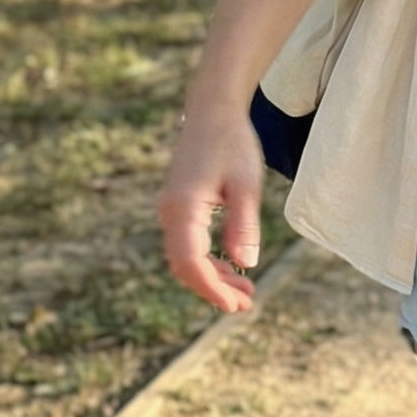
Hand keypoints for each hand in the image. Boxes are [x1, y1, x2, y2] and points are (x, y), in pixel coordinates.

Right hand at [157, 98, 265, 313]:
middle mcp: (169, 212)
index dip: (211, 288)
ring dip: (212, 278)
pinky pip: (188, 244)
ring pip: (186, 257)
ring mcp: (170, 210)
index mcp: (183, 207)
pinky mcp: (178, 207)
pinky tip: (232, 269)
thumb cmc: (233, 143)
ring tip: (244, 292)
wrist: (213, 111)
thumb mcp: (246, 185)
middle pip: (185, 266)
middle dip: (213, 289)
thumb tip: (246, 264)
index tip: (235, 305)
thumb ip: (244, 225)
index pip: (190, 261)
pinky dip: (208, 261)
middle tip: (245, 305)